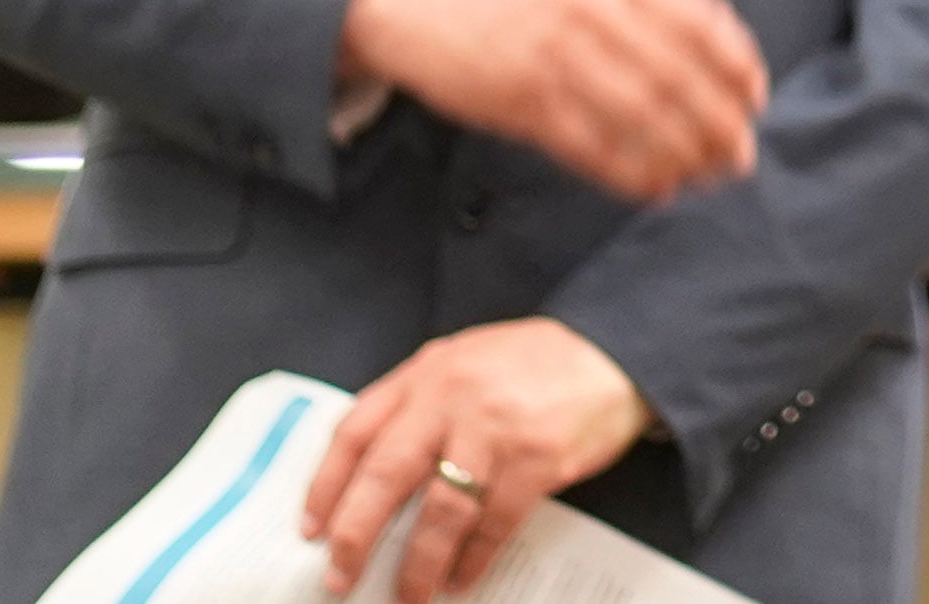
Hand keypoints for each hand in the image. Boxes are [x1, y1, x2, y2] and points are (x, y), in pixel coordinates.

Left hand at [304, 317, 648, 600]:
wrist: (617, 349)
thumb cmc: (537, 363)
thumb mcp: (466, 362)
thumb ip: (422, 404)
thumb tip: (372, 478)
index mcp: (428, 371)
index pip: (356, 431)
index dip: (325, 486)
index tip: (311, 529)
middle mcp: (454, 396)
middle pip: (385, 475)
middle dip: (355, 536)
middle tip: (340, 577)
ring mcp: (497, 427)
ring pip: (439, 511)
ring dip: (418, 563)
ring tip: (409, 594)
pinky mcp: (539, 457)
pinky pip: (493, 522)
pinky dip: (473, 557)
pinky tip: (462, 576)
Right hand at [340, 0, 766, 205]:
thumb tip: (713, 32)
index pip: (699, 19)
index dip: (736, 63)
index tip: (756, 96)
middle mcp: (591, 9)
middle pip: (679, 75)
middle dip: (721, 122)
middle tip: (743, 154)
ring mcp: (555, 56)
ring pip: (642, 116)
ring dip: (684, 153)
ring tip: (708, 177)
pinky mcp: (521, 102)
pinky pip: (592, 147)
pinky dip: (631, 173)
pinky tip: (656, 189)